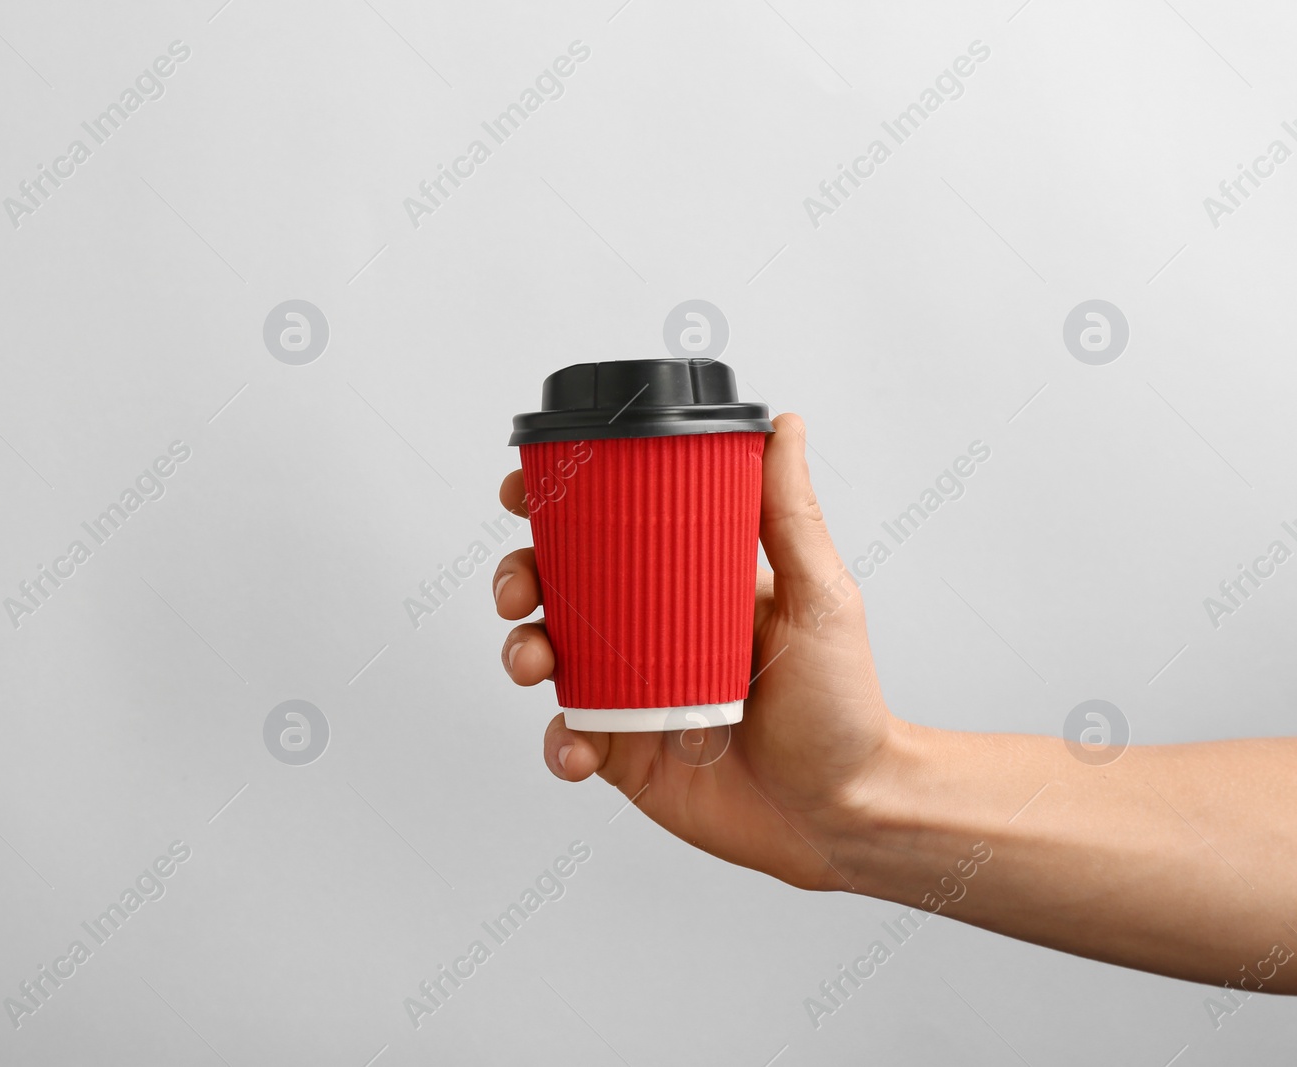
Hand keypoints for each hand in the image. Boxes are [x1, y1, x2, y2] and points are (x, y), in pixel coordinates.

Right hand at [494, 414, 898, 889]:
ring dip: (522, 651)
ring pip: (547, 658)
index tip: (524, 490)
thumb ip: (791, 515)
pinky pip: (567, 741)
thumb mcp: (820, 596)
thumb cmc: (844, 703)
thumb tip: (786, 424)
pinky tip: (578, 748)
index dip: (554, 508)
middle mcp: (646, 635)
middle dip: (518, 579)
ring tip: (536, 663)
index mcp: (684, 586)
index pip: (606, 533)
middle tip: (519, 588)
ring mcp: (629, 695)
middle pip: (556, 589)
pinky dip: (559, 744)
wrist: (846, 811)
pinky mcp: (622, 754)